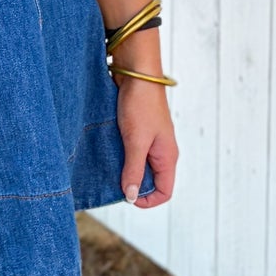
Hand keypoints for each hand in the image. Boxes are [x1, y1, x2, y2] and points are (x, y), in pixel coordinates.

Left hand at [117, 76, 176, 208]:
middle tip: (113, 180)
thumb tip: (131, 197)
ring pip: (140, 167)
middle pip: (151, 182)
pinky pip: (132, 153)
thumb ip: (133, 170)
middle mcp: (162, 152)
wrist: (136, 74)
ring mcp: (151, 142)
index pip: (164, 192)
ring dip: (125, 170)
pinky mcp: (140, 132)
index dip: (146, 201)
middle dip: (133, 185)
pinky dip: (121, 156)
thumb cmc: (140, 104)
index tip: (125, 196)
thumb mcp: (136, 141)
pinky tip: (108, 152)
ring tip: (109, 166)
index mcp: (167, 157)